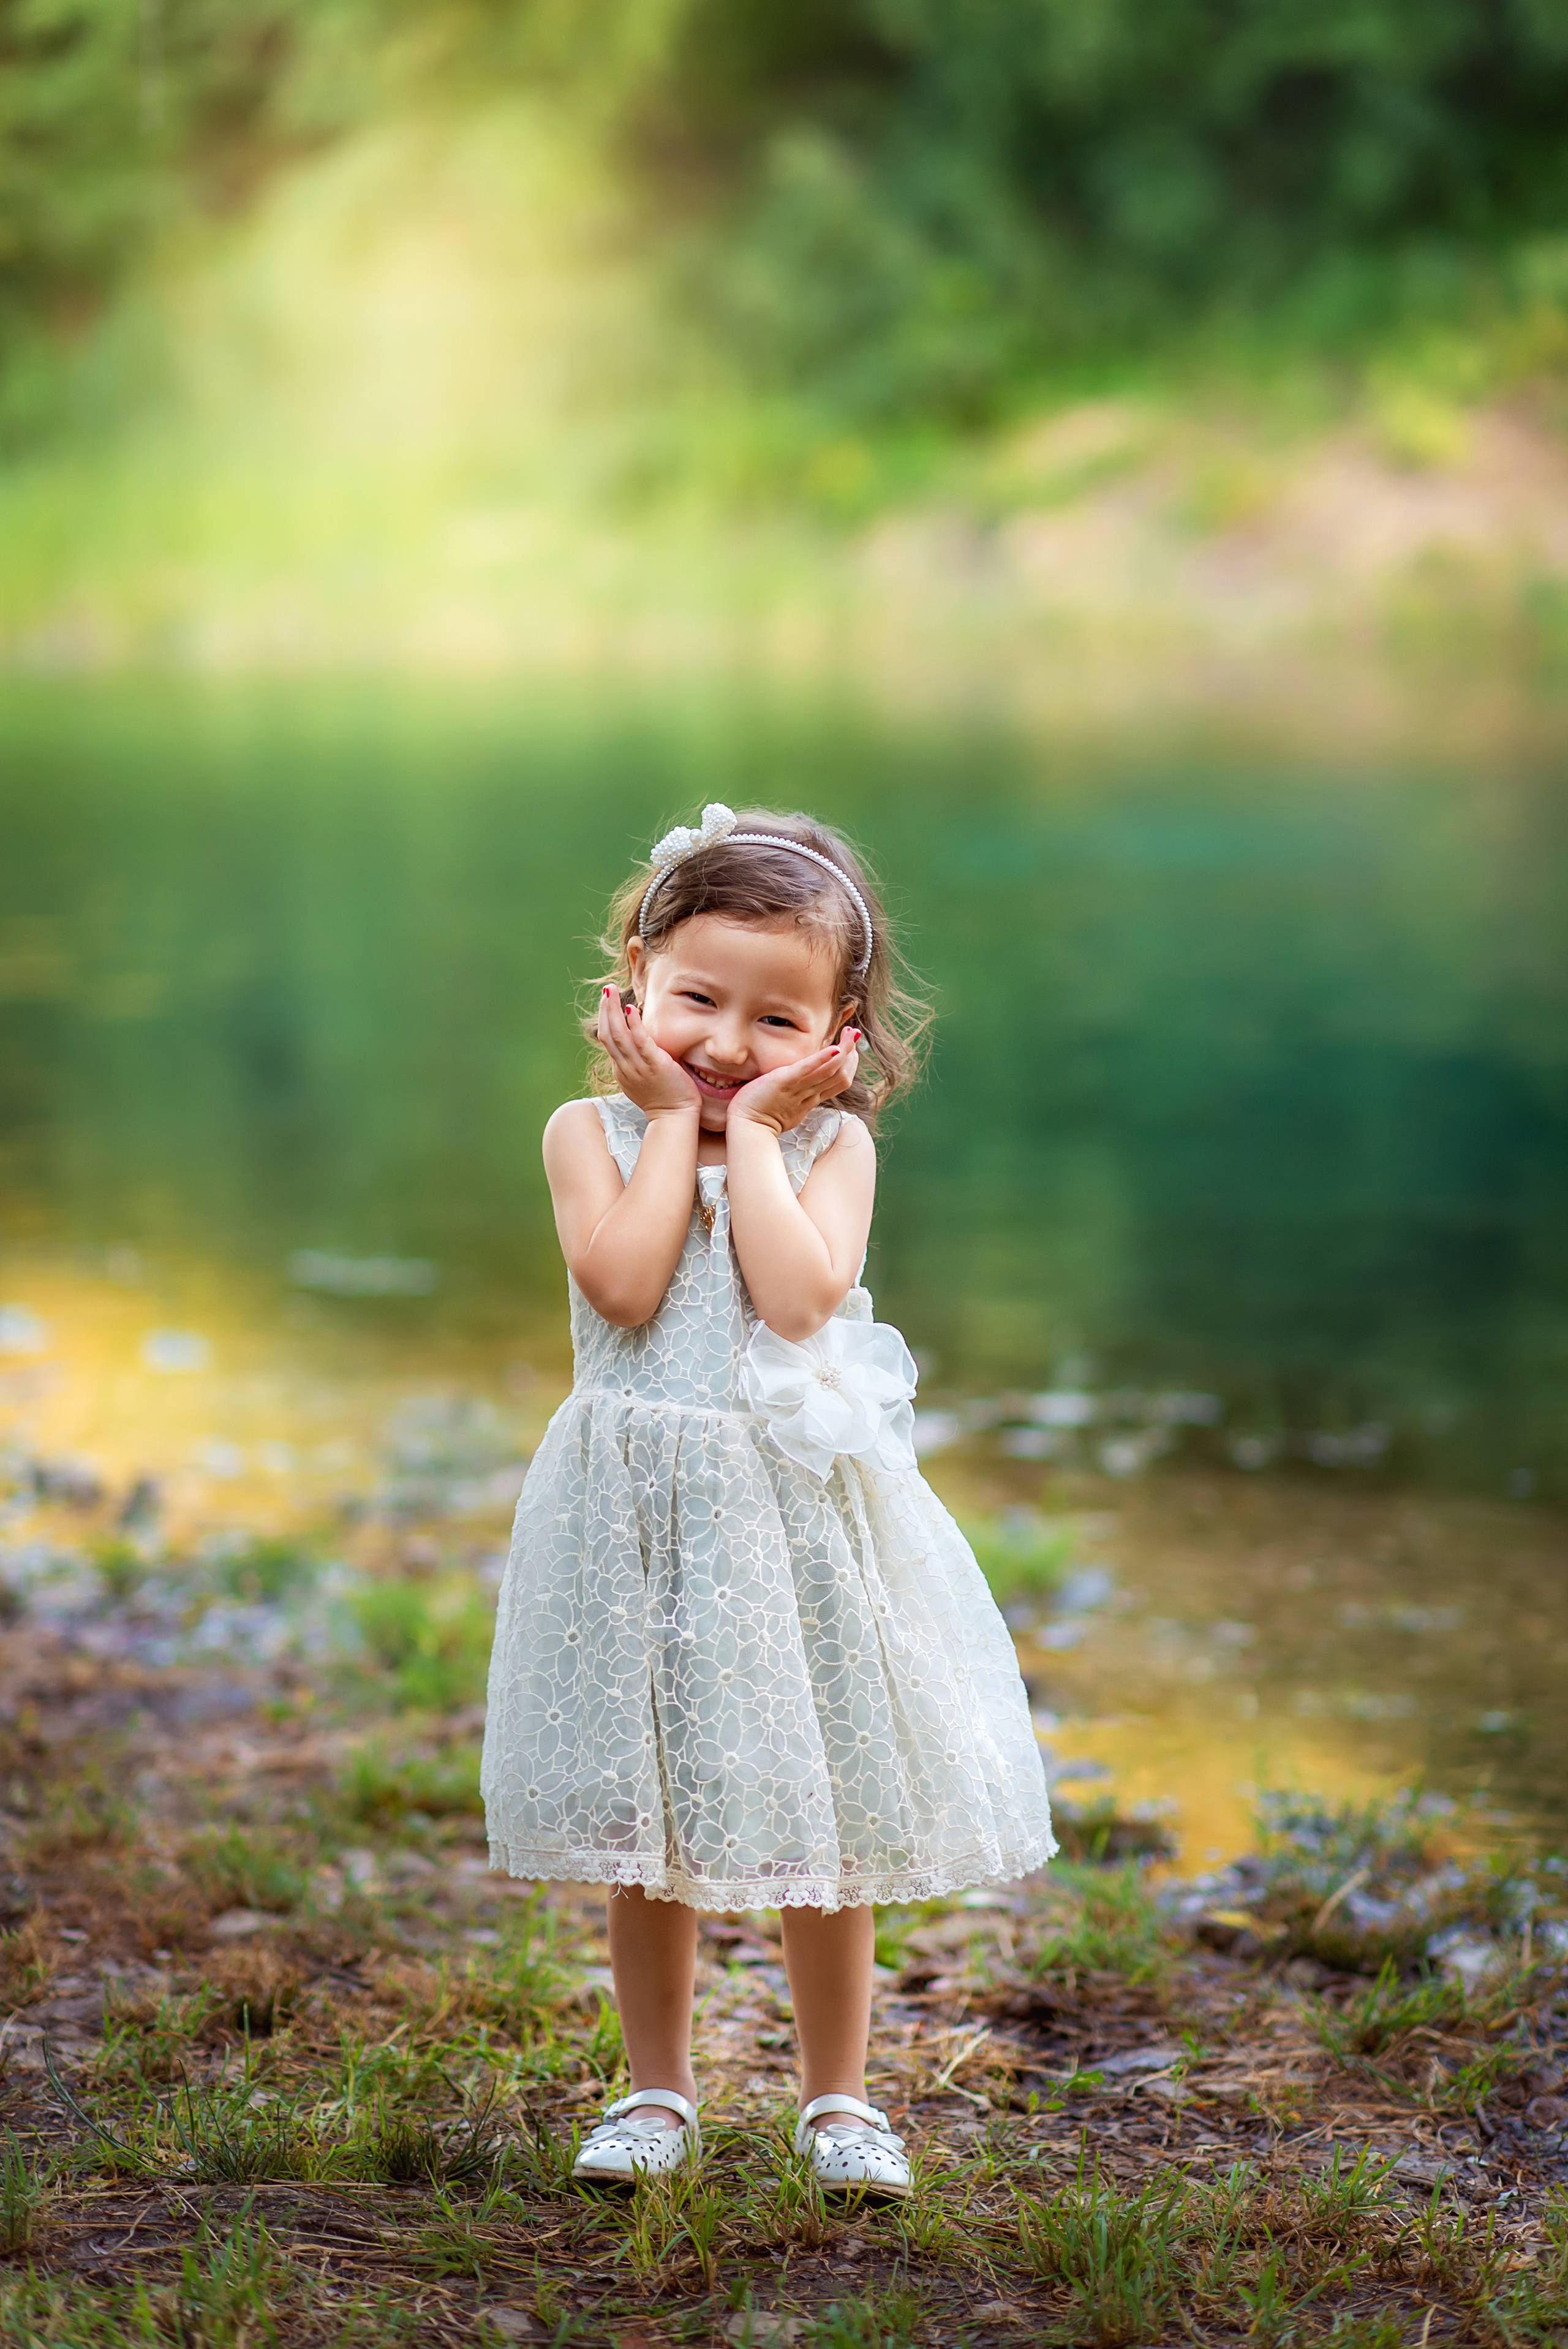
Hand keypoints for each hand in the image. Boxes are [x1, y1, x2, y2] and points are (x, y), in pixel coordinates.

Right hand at [596, 988, 700, 1119]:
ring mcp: (638, 1067)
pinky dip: (633, 1025)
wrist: (674, 1116)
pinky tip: (631, 1009)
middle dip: (604, 1009)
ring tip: (610, 991)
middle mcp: (625, 1067)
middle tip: (605, 989)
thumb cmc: (663, 1097)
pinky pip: (640, 1043)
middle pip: (607, 1034)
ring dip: (613, 1011)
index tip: (606, 1001)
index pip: (607, 1040)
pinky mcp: (655, 1066)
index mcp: (620, 1070)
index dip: (605, 1018)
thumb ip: (635, 1061)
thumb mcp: (641, 1078)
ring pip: (618, 1035)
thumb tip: (635, 1043)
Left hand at [727, 1025, 860, 1136]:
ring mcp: (797, 1089)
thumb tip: (799, 1083)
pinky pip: (807, 1070)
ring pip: (830, 1072)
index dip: (849, 1065)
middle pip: (840, 1076)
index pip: (838, 1082)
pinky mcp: (783, 1082)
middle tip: (854, 1034)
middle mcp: (808, 1095)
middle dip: (851, 1054)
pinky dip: (822, 1059)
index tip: (851, 1050)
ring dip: (845, 1051)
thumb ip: (795, 1095)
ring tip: (852, 1032)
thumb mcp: (785, 1107)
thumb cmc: (758, 1117)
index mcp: (809, 1100)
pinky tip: (835, 1048)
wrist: (745, 1128)